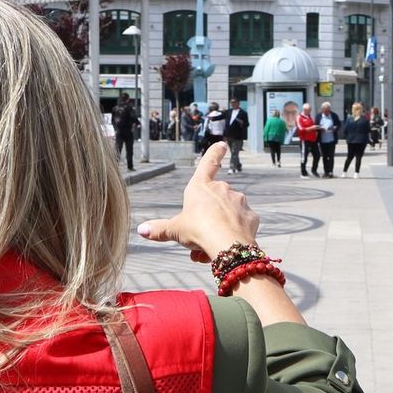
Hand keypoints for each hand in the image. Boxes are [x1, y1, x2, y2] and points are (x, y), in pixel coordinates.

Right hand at [137, 143, 257, 262]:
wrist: (227, 244)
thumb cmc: (198, 231)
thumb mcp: (175, 230)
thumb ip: (160, 230)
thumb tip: (141, 230)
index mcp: (201, 187)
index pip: (208, 164)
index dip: (214, 153)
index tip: (222, 144)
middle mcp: (222, 189)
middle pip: (213, 202)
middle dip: (206, 220)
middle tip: (196, 240)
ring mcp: (239, 201)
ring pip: (227, 215)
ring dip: (218, 229)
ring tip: (209, 248)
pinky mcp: (251, 216)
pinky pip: (240, 224)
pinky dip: (233, 234)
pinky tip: (226, 247)